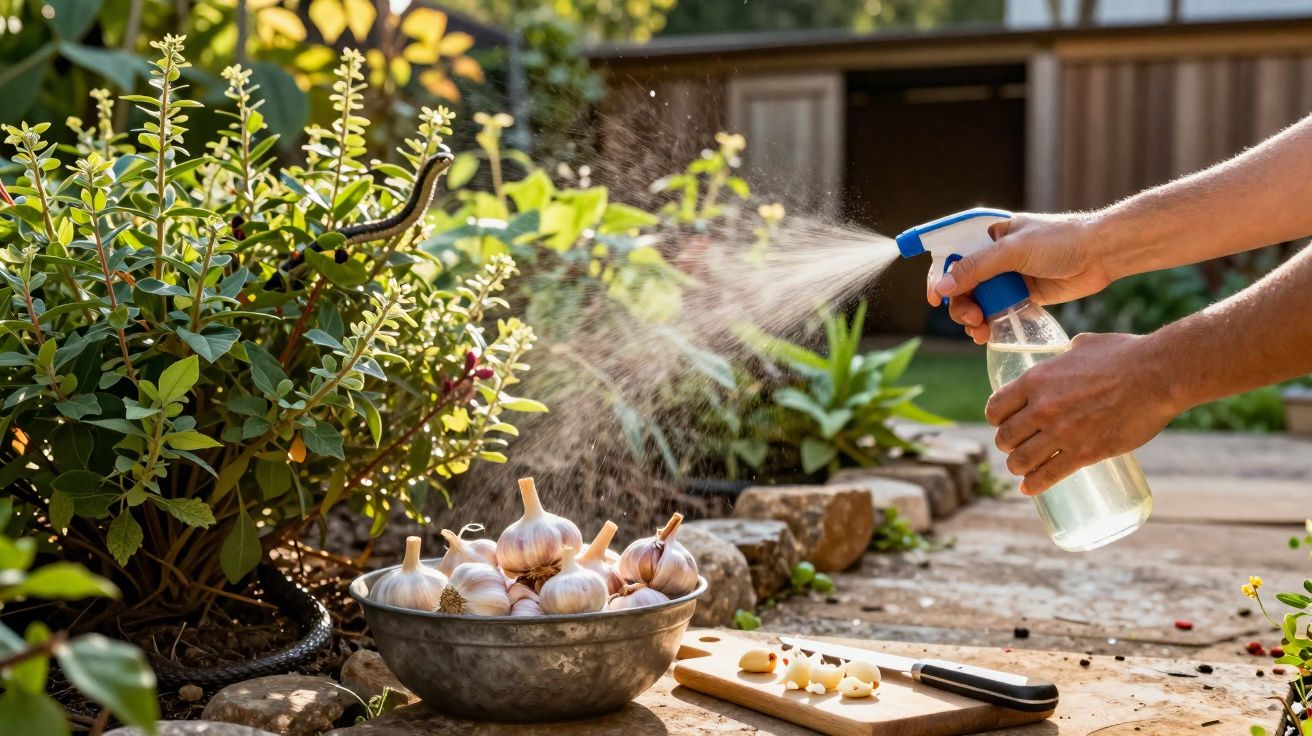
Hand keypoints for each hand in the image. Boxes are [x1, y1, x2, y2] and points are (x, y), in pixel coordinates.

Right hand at [927, 213, 1115, 342]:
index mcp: (988, 235)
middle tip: (971, 318)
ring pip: (977, 301)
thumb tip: (943, 288)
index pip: (952, 255)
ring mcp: (1008, 277)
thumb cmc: (1060, 241)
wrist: (1101, 254)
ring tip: (980, 331)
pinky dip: (989, 324)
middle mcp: (994, 256)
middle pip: (961, 283)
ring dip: (973, 318)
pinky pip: (996, 312)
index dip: (939, 276)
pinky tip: (988, 334)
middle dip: (960, 304)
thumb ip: (976, 268)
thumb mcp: (1013, 251)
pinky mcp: (1022, 296)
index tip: (936, 299)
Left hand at [985, 333, 1178, 494]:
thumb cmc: (1125, 355)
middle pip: (1005, 437)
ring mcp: (1062, 433)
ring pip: (1021, 460)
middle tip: (1015, 446)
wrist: (1158, 375)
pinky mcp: (1084, 453)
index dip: (997, 418)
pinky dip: (1035, 485)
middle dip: (1007, 444)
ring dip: (1017, 466)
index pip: (996, 407)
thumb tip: (1069, 351)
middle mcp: (1042, 408)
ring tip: (1020, 468)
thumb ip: (1068, 352)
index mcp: (1036, 381)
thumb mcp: (1084, 346)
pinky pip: (1049, 475)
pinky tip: (1029, 488)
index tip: (1002, 422)